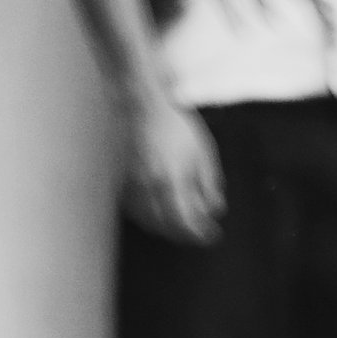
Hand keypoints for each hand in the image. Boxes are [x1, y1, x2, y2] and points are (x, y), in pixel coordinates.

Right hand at [120, 92, 224, 246]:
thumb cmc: (176, 125)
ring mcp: (132, 185)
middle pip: (168, 227)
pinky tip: (161, 215)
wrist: (143, 102)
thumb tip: (215, 210)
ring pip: (149, 222)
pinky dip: (150, 219)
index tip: (214, 235)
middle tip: (201, 234)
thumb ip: (210, 185)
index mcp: (171, 180)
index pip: (187, 221)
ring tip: (183, 226)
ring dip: (168, 230)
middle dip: (187, 235)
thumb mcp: (203, 153)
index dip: (202, 234)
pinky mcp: (121, 180)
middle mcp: (149, 187)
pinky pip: (135, 211)